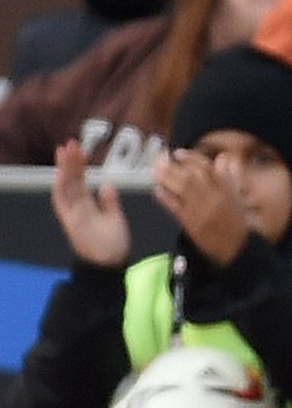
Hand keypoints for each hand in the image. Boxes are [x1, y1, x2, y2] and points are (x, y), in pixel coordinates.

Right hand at [51, 140, 128, 265]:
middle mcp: (77, 207)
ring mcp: (72, 214)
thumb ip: (110, 202)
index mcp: (88, 204)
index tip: (80, 150)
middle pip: (71, 180)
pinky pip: (63, 203)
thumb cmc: (112, 244)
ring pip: (65, 187)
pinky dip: (61, 188)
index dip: (79, 166)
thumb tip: (107, 184)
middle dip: (70, 162)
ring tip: (65, 152)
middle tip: (71, 143)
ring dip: (64, 169)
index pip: (81, 180)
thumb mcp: (115, 218)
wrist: (110, 264)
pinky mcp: (71, 222)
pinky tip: (61, 175)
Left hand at [151, 148, 249, 264]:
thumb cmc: (237, 224)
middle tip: (160, 159)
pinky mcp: (191, 224)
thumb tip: (224, 158)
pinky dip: (165, 197)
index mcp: (227, 190)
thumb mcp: (238, 197)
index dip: (190, 158)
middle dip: (173, 166)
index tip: (178, 153)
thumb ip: (232, 176)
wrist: (237, 249)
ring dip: (166, 178)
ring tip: (155, 171)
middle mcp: (214, 198)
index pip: (207, 168)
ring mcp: (202, 210)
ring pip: (182, 189)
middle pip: (191, 176)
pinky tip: (157, 190)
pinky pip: (175, 207)